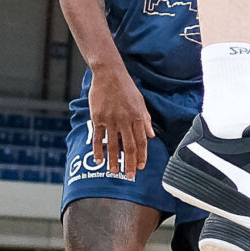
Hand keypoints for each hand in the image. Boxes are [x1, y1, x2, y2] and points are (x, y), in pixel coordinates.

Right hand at [89, 66, 154, 180]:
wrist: (109, 74)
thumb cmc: (126, 88)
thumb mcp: (140, 102)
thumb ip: (146, 120)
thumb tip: (151, 136)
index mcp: (138, 116)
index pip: (141, 141)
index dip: (141, 155)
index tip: (140, 167)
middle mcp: (125, 120)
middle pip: (129, 146)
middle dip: (130, 163)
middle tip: (129, 176)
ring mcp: (111, 119)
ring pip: (113, 144)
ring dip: (114, 160)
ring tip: (114, 171)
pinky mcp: (98, 117)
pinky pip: (98, 137)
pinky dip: (98, 150)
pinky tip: (99, 160)